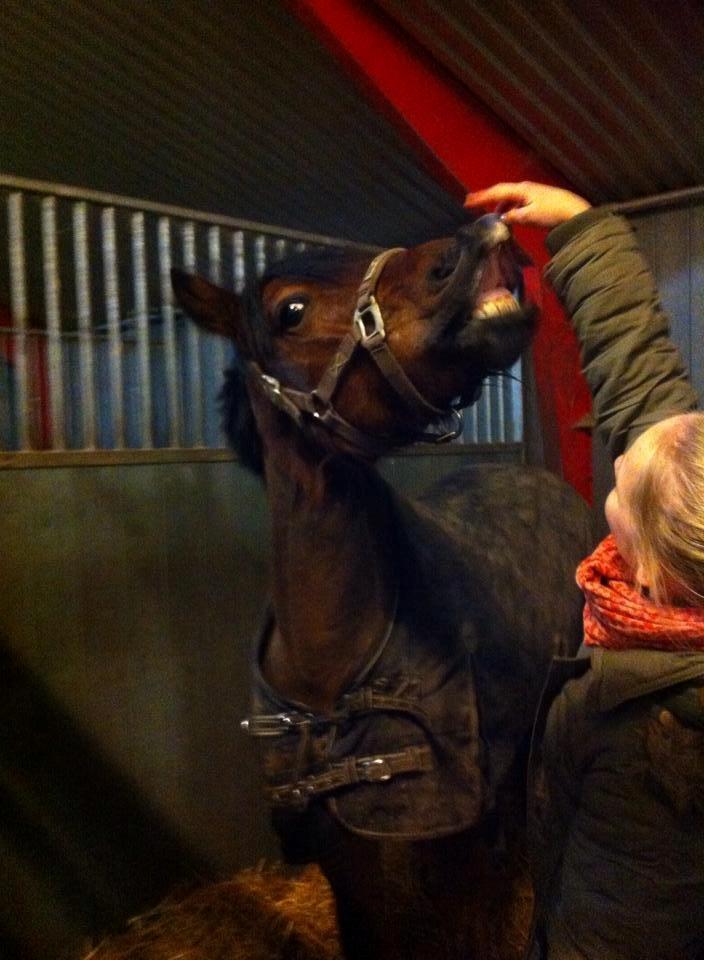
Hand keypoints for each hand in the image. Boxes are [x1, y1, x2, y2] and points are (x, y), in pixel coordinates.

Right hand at [464, 181, 590, 228]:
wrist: (575, 212)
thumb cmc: (552, 213)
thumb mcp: (530, 217)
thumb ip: (514, 217)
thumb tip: (502, 218)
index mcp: (521, 190)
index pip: (496, 192)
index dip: (481, 197)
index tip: (467, 202)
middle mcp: (525, 189)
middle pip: (501, 192)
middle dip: (486, 197)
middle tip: (471, 203)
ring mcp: (531, 193)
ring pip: (510, 198)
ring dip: (499, 205)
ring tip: (490, 215)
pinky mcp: (537, 200)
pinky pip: (517, 202)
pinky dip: (509, 209)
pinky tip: (509, 217)